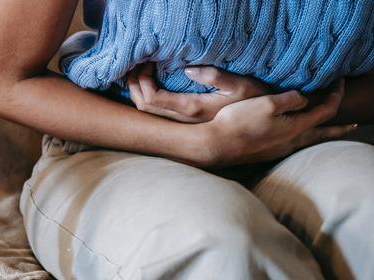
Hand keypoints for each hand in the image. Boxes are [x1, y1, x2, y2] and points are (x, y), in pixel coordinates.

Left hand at [127, 63, 268, 122]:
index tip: (148, 62)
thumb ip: (216, 77)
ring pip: (148, 113)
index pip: (152, 99)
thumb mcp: (241, 85)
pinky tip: (151, 85)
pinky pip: (157, 114)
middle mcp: (184, 121)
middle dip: (135, 85)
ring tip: (141, 72)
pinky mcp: (186, 123)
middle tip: (138, 64)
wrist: (263, 124)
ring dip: (138, 92)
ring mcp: (184, 124)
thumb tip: (188, 70)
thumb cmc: (255, 101)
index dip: (142, 81)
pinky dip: (147, 98)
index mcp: (193, 109)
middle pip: (143, 107)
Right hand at [203, 79, 356, 165]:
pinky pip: (293, 145)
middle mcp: (291, 142)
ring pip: (308, 141)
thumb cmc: (239, 122)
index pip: (326, 111)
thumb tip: (303, 99)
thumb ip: (290, 99)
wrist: (216, 145)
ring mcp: (279, 150)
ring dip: (321, 134)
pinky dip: (303, 139)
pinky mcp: (266, 153)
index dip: (336, 95)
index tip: (339, 82)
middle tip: (353, 125)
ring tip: (327, 131)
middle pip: (323, 134)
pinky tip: (295, 137)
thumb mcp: (267, 103)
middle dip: (339, 128)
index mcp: (296, 127)